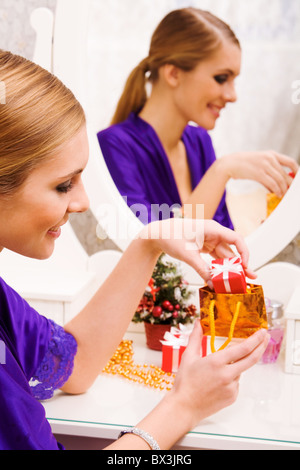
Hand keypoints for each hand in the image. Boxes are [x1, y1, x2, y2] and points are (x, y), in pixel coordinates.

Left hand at [139, 218, 255, 285]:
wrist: (157, 234)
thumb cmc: (172, 238)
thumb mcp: (188, 255)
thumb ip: (202, 270)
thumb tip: (214, 285)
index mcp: (213, 229)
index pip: (236, 239)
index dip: (244, 253)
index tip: (246, 267)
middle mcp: (214, 234)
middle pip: (232, 251)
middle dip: (242, 265)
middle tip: (252, 278)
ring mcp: (209, 240)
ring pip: (225, 256)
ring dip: (232, 268)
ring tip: (241, 282)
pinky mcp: (204, 247)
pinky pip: (216, 258)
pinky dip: (220, 268)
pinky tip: (225, 279)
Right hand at [171, 320, 268, 426]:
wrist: (184, 407)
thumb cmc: (185, 382)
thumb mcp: (188, 356)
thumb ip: (195, 337)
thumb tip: (199, 322)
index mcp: (216, 362)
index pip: (242, 348)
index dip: (255, 339)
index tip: (262, 332)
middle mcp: (227, 375)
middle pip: (251, 359)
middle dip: (261, 346)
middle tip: (266, 337)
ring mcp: (231, 387)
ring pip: (240, 371)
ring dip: (235, 366)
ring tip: (214, 372)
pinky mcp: (232, 397)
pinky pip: (236, 382)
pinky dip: (231, 378)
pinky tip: (216, 382)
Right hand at [220, 150, 298, 197]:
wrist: (229, 163)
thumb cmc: (244, 164)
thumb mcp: (259, 163)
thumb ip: (269, 171)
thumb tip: (278, 185)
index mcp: (271, 154)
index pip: (290, 162)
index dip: (296, 170)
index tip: (296, 179)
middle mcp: (270, 158)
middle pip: (285, 173)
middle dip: (289, 184)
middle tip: (290, 192)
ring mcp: (264, 165)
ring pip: (280, 180)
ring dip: (283, 189)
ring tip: (283, 195)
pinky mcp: (259, 173)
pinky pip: (272, 183)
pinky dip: (276, 190)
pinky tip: (277, 193)